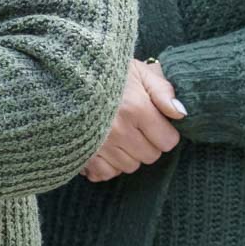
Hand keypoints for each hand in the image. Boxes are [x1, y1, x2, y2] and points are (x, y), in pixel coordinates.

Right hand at [82, 60, 186, 183]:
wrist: (62, 76)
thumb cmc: (106, 73)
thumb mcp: (138, 71)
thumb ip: (163, 91)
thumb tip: (182, 114)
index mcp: (136, 108)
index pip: (168, 141)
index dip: (164, 131)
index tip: (153, 120)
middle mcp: (119, 131)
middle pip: (150, 156)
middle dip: (147, 143)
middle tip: (135, 125)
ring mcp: (99, 146)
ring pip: (130, 166)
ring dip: (128, 153)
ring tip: (117, 132)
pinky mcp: (82, 156)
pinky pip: (106, 174)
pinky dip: (107, 165)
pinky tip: (104, 146)